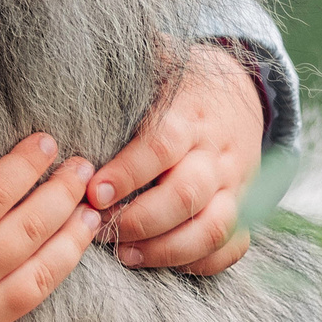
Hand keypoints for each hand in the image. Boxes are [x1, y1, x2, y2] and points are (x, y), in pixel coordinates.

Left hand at [85, 41, 264, 274]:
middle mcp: (217, 153)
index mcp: (190, 115)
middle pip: (185, 195)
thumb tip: (75, 56)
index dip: (126, 173)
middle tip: (101, 230)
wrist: (247, 90)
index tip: (92, 192)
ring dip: (168, 249)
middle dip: (141, 219)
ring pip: (212, 228)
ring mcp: (236, 184)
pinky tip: (167, 264)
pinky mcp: (246, 208)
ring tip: (126, 255)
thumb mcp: (159, 62)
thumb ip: (124, 67)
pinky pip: (234, 245)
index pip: (160, 147)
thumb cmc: (181, 81)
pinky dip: (204, 262)